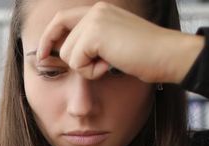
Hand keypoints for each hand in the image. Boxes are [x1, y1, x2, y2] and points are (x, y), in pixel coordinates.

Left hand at [35, 2, 203, 83]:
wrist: (167, 55)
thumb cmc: (148, 56)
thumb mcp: (116, 44)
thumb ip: (94, 43)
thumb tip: (63, 52)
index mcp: (102, 10)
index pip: (64, 18)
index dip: (48, 35)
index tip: (40, 53)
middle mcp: (96, 10)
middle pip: (58, 30)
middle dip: (47, 47)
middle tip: (41, 60)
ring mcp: (95, 20)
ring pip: (67, 53)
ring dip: (85, 67)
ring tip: (109, 65)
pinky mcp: (94, 34)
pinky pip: (76, 63)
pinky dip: (91, 72)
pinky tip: (111, 66)